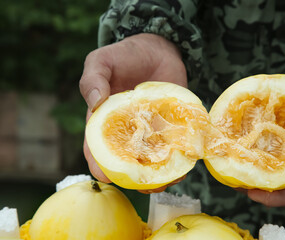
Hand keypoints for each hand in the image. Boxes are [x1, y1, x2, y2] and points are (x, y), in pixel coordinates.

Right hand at [79, 33, 186, 191]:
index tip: (109, 177)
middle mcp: (128, 132)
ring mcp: (150, 131)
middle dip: (135, 178)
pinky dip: (178, 158)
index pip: (98, 151)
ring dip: (160, 173)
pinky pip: (173, 148)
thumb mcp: (101, 61)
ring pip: (152, 161)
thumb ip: (92, 79)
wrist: (158, 50)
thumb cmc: (125, 55)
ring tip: (170, 177)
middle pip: (128, 163)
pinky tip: (185, 163)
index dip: (101, 167)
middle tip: (147, 184)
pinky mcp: (170, 127)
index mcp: (106, 122)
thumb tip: (95, 103)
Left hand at [245, 66, 284, 206]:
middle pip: (278, 181)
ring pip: (271, 162)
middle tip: (233, 179)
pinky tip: (239, 139)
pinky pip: (270, 140)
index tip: (255, 195)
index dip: (277, 198)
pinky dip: (256, 141)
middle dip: (256, 183)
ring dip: (251, 164)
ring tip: (229, 161)